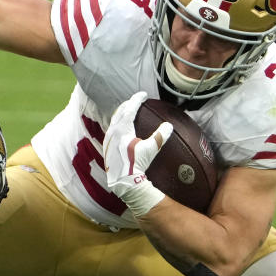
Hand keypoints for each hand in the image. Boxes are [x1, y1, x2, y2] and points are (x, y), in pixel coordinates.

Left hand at [103, 91, 171, 216]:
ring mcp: (108, 140)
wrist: (122, 180)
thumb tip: (169, 125)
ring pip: (114, 120)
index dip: (137, 100)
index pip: (130, 109)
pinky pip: (111, 130)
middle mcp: (113, 132)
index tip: (143, 94)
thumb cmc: (136, 164)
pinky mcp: (106, 147)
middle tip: (136, 101)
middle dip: (128, 104)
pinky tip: (122, 129)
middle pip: (120, 112)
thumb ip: (160, 136)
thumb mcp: (151, 149)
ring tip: (128, 112)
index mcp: (123, 129)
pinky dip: (118, 124)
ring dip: (122, 114)